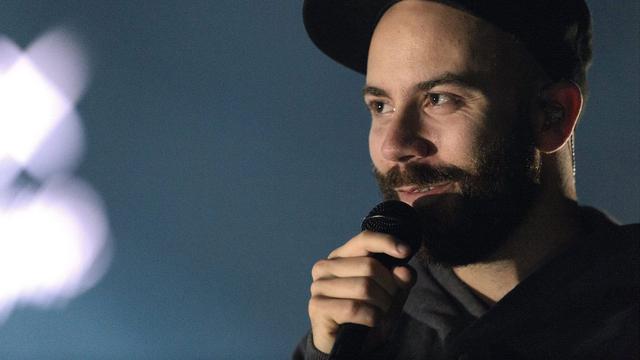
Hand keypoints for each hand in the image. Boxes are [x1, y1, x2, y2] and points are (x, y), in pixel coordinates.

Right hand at [307, 231, 415, 353]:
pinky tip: (370, 322)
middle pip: (370, 266)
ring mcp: (319, 286)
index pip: (364, 240)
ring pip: (364, 287)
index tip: (405, 251)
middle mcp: (326, 266)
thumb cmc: (368, 315)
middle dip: (389, 287)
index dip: (386, 242)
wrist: (348, 347)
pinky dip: (371, 317)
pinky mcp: (317, 306)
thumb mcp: (390, 295)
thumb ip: (399, 280)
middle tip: (388, 303)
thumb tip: (404, 271)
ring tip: (379, 314)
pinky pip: (355, 308)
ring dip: (381, 305)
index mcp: (341, 257)